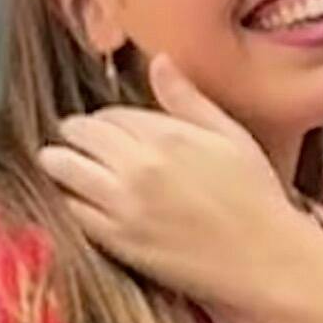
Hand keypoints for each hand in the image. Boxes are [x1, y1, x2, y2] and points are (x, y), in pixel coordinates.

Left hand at [35, 54, 310, 312]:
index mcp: (168, 135)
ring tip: (57, 162)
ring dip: (58, 161)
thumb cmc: (255, 197)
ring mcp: (124, 205)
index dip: (104, 118)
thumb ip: (187, 99)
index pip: (110, 113)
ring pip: (64, 168)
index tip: (105, 126)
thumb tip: (159, 61)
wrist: (265, 261)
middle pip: (81, 134)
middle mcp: (139, 166)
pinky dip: (65, 198)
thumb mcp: (230, 136)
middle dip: (74, 134)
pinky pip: (71, 210)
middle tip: (74, 139)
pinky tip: (72, 197)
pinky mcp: (117, 241)